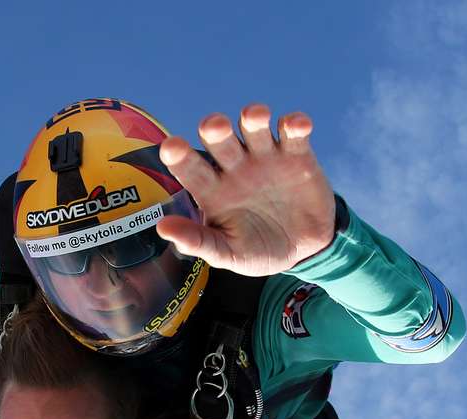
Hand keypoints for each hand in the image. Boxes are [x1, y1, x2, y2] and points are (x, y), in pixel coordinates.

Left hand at [156, 104, 336, 277]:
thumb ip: (198, 241)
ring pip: (254, 126)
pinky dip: (294, 124)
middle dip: (215, 130)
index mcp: (212, 189)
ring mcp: (265, 157)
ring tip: (255, 117)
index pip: (189, 168)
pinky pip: (293, 132)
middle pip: (219, 139)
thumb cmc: (257, 251)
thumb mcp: (229, 254)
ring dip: (253, 117)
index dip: (180, 156)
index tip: (171, 147)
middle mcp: (234, 166)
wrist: (304, 251)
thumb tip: (162, 227)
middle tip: (215, 127)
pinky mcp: (296, 155)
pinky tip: (297, 126)